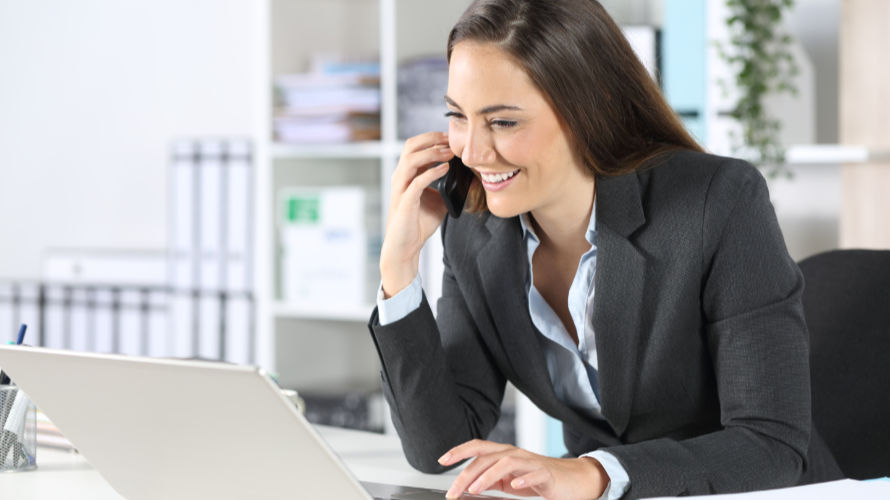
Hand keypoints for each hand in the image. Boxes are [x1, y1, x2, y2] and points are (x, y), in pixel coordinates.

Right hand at [379, 131, 453, 296]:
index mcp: (407, 175)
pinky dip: (431, 172)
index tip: (451, 137)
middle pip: (410, 146)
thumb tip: (467, 179)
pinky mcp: (405, 202)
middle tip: (450, 139)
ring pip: (411, 160)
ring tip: (449, 153)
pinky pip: (417, 181)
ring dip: (432, 153)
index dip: (433, 138)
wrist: (405, 246)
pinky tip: (445, 169)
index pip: (416, 147)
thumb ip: (447, 188)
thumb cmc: (418, 224)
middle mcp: (401, 178)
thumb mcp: (438, 201)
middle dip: (431, 139)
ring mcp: (401, 189)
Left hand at [439, 440, 607, 499]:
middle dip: (467, 473)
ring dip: (488, 475)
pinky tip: (514, 486)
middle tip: (453, 491)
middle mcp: (516, 454)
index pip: (479, 447)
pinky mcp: (546, 474)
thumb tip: (468, 486)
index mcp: (505, 454)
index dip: (459, 450)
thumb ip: (490, 480)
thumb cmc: (539, 480)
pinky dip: (523, 478)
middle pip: (487, 457)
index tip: (442, 460)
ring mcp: (531, 462)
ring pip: (507, 462)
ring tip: (475, 489)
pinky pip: (535, 473)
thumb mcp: (509, 481)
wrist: (573, 481)